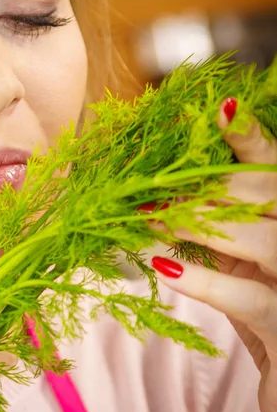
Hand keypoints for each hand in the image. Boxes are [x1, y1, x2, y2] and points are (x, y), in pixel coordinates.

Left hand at [147, 97, 276, 411]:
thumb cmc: (259, 303)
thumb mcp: (240, 258)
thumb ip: (217, 226)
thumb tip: (157, 197)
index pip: (272, 169)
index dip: (249, 138)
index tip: (222, 108)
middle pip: (261, 194)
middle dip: (202, 187)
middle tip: (147, 189)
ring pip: (260, 238)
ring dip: (194, 225)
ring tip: (147, 219)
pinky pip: (248, 298)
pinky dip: (203, 281)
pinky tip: (163, 267)